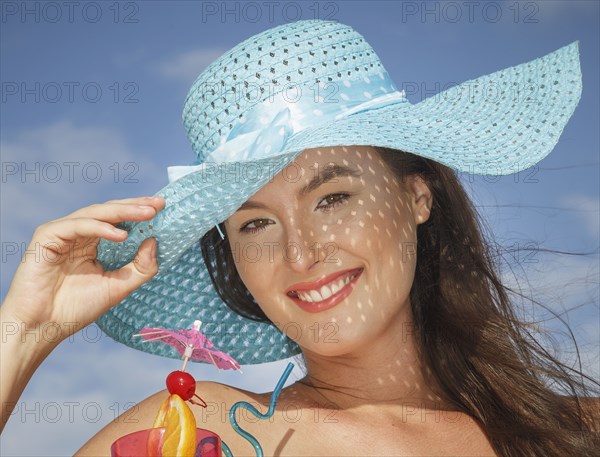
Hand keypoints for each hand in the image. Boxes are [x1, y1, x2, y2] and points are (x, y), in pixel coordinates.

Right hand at [1, 196, 165, 346]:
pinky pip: (78, 226)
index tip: (163, 207)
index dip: (139, 212)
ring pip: (96, 213)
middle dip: (136, 206)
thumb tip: (155, 241)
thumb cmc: (75, 308)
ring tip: (148, 214)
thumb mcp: (119, 286)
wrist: (43, 327)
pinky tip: (121, 235)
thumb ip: (140, 267)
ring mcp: (61, 233)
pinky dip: (100, 228)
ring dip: (124, 212)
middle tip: (158, 204)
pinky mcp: (47, 237)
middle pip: (110, 212)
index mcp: (92, 242)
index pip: (119, 220)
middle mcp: (77, 234)